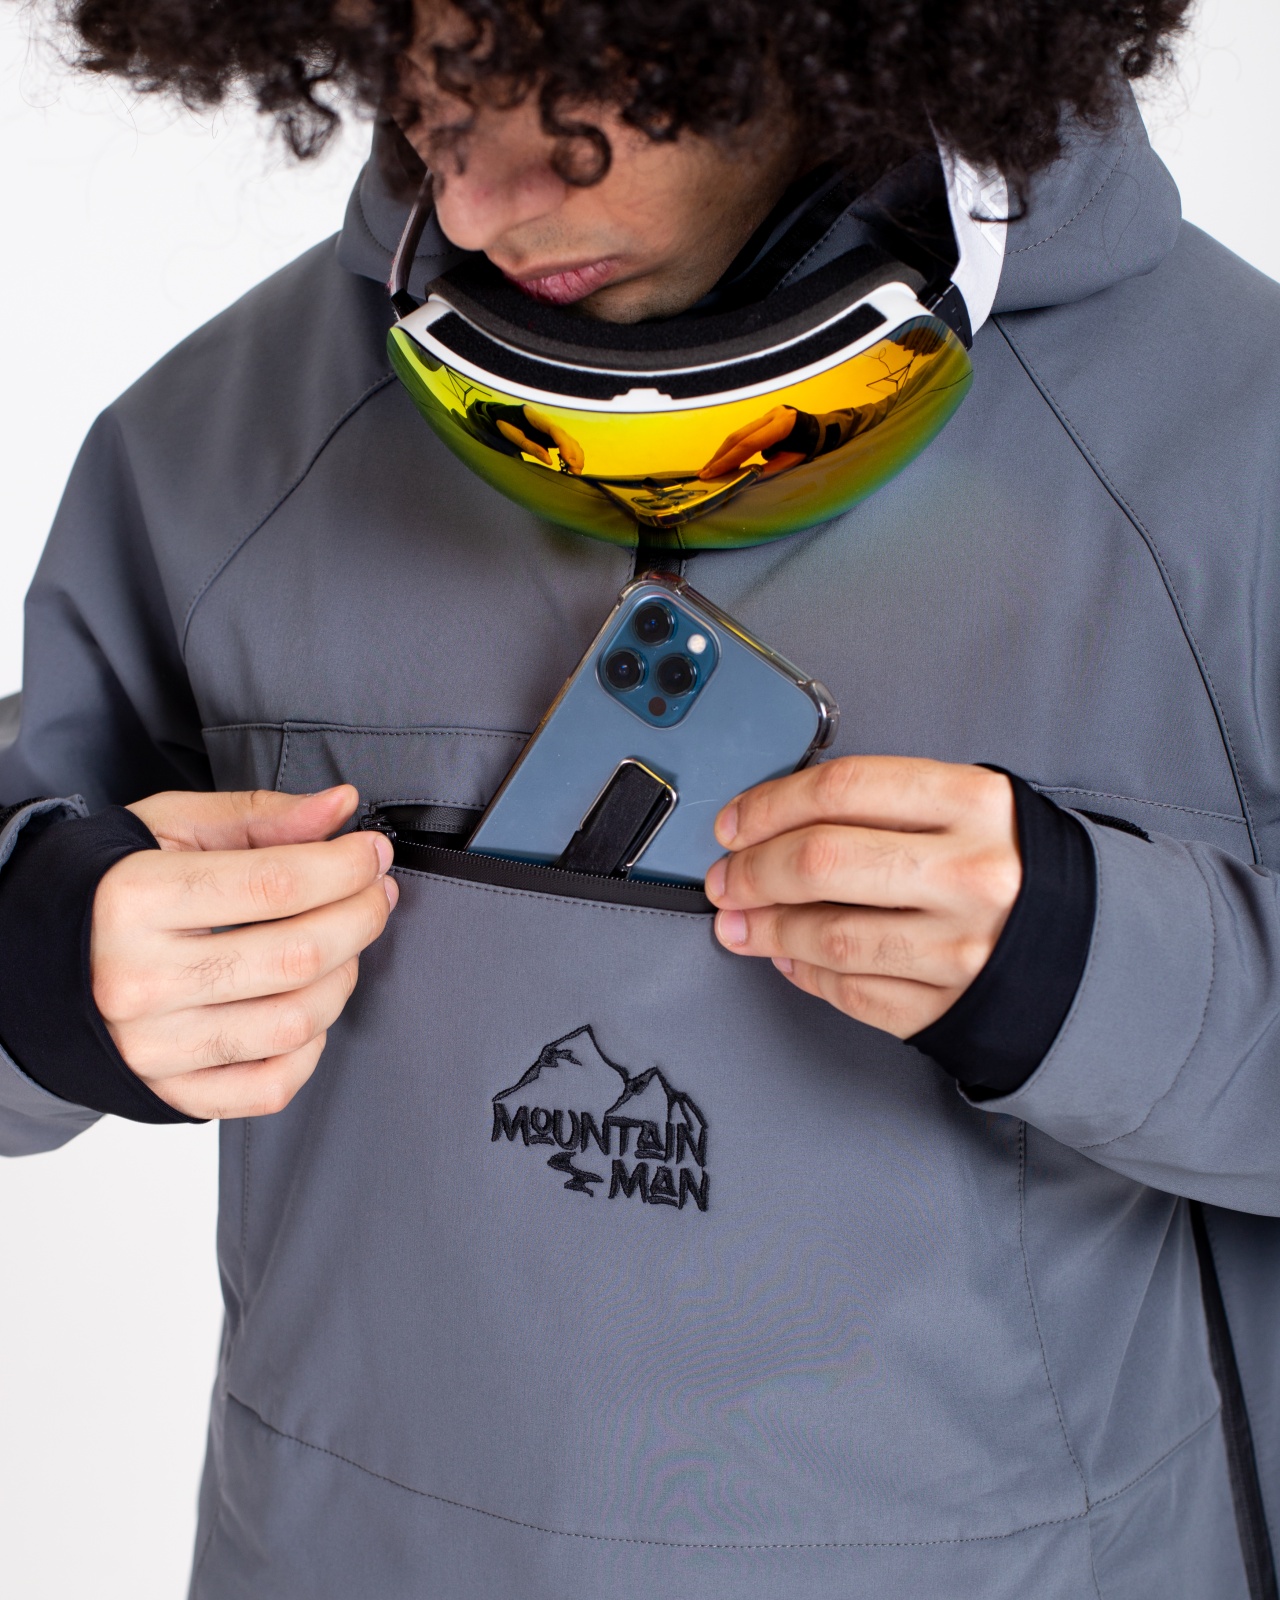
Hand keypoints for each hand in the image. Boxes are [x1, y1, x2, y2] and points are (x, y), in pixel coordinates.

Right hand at [91, 786, 396, 1118]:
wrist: (38, 960)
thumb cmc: (111, 887)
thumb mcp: (172, 828)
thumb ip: (261, 815)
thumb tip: (341, 808)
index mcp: (135, 900)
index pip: (275, 884)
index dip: (345, 866)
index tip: (371, 851)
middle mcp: (140, 981)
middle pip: (296, 956)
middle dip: (361, 917)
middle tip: (375, 892)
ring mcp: (154, 1046)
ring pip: (294, 1023)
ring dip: (344, 977)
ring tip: (343, 943)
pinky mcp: (169, 1091)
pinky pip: (271, 1087)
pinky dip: (310, 1048)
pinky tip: (308, 1004)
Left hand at [496, 405, 584, 472]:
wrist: (503, 414)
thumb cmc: (505, 423)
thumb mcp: (512, 436)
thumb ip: (530, 446)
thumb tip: (549, 461)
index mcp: (537, 419)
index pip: (556, 431)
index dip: (565, 446)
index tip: (569, 461)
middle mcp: (548, 422)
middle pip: (567, 437)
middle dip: (574, 455)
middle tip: (575, 472)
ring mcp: (552, 428)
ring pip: (570, 440)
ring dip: (576, 456)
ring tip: (575, 472)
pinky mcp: (552, 435)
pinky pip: (566, 443)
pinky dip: (571, 454)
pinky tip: (570, 466)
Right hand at [700, 406, 802, 479]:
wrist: (822, 430)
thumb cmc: (811, 448)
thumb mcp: (793, 461)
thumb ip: (770, 468)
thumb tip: (745, 477)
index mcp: (783, 425)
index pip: (749, 444)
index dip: (729, 460)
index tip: (713, 473)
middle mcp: (772, 415)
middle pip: (738, 436)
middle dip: (720, 456)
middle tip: (704, 473)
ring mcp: (768, 414)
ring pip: (738, 433)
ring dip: (723, 452)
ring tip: (709, 469)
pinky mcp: (764, 418)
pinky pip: (744, 433)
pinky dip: (732, 448)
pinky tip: (723, 460)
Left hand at [705, 757, 1020, 1036]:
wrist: (1101, 947)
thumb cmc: (1016, 866)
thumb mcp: (971, 807)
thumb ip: (886, 804)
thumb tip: (775, 822)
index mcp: (975, 804)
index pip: (843, 790)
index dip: (769, 805)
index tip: (733, 822)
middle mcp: (972, 875)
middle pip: (822, 862)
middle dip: (753, 872)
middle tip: (726, 879)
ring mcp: (963, 948)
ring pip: (830, 936)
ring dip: (767, 931)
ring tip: (740, 924)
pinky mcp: (953, 1008)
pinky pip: (855, 993)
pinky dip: (808, 976)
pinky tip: (789, 960)